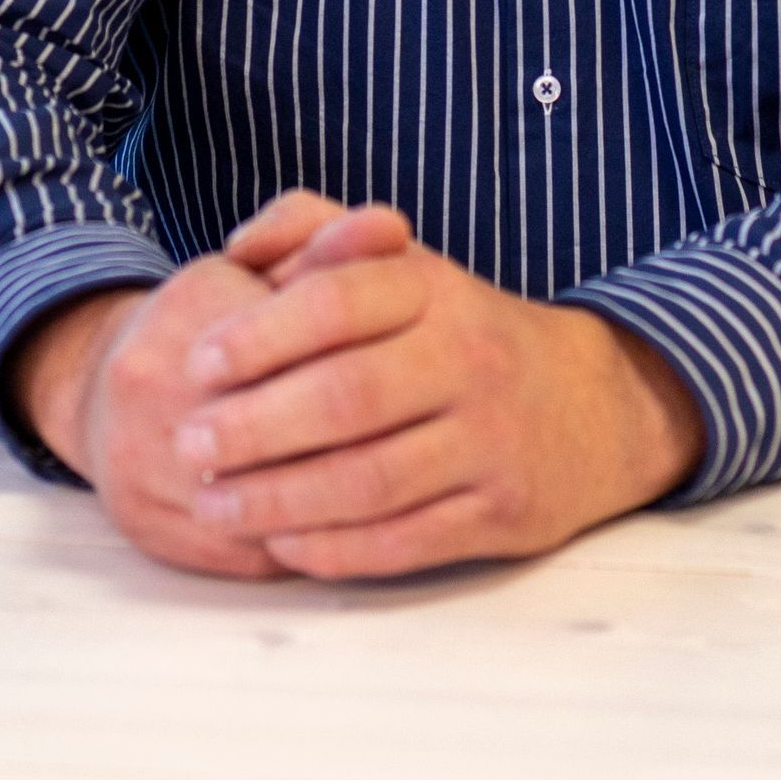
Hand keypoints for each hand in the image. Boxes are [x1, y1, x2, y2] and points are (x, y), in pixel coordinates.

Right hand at [3, 194, 410, 578]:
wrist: (100, 383)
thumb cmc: (207, 320)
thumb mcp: (266, 268)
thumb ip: (331, 248)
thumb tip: (391, 228)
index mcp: (190, 307)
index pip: (305, 342)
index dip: (369, 364)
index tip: (420, 380)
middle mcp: (149, 382)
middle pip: (282, 429)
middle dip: (358, 439)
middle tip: (419, 444)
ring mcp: (139, 461)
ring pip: (265, 502)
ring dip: (337, 504)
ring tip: (397, 493)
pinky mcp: (146, 527)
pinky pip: (245, 550)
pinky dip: (303, 544)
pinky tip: (347, 531)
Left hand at [171, 208, 706, 579]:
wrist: (592, 405)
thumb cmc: (462, 331)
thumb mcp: (403, 263)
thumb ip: (313, 231)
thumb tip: (237, 247)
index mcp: (433, 289)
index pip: (339, 302)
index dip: (261, 333)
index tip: (197, 364)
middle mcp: (466, 359)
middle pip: (347, 396)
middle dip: (256, 426)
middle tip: (188, 444)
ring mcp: (487, 440)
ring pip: (371, 479)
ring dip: (281, 498)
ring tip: (213, 505)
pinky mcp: (500, 514)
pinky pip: (406, 540)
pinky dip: (335, 548)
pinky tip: (280, 545)